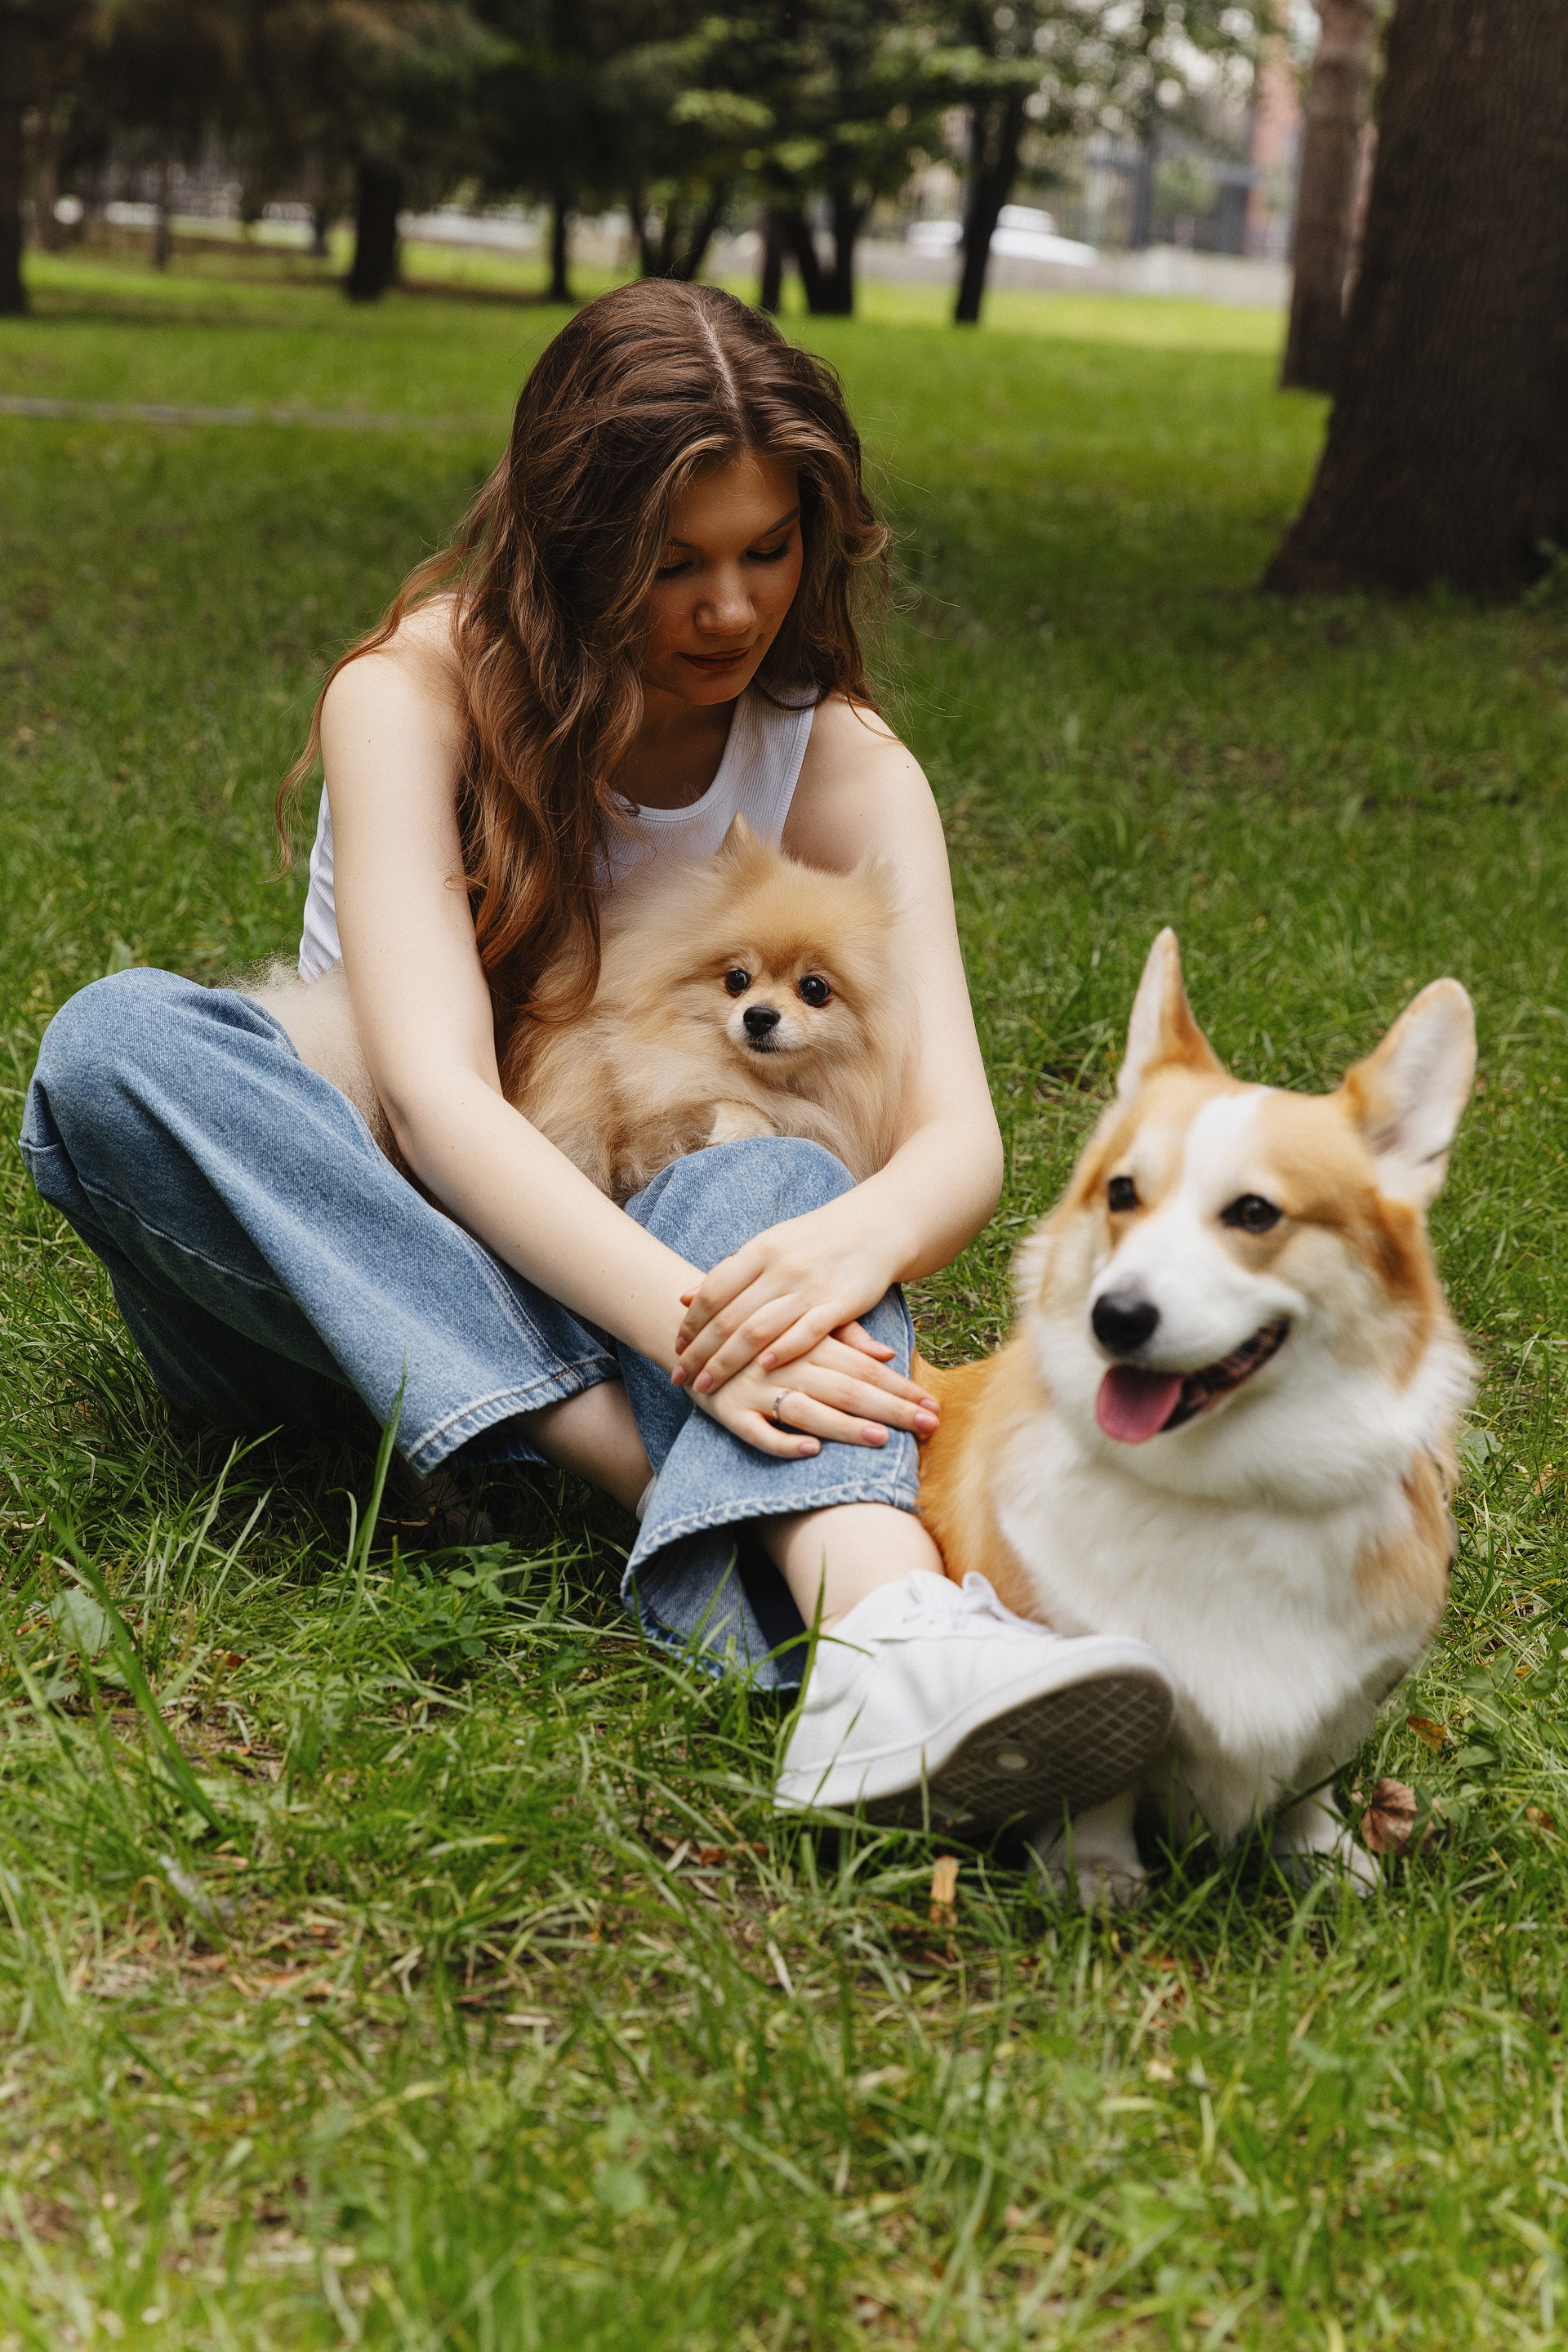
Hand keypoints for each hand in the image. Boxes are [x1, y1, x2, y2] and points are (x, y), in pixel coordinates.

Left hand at [673, 1196, 917, 1397]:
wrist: (876, 1227)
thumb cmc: (816, 1241)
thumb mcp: (769, 1246)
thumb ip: (730, 1273)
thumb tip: (683, 1296)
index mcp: (761, 1249)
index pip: (714, 1291)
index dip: (691, 1323)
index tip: (677, 1349)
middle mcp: (781, 1267)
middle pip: (729, 1317)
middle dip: (700, 1352)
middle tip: (679, 1378)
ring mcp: (810, 1285)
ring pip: (758, 1329)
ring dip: (728, 1362)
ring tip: (707, 1385)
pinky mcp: (840, 1303)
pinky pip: (806, 1332)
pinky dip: (782, 1350)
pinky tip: (761, 1369)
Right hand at [692, 1330, 938, 1458]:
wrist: (690, 1329)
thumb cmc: (762, 1335)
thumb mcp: (802, 1329)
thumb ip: (844, 1338)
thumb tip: (887, 1354)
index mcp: (808, 1343)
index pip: (865, 1368)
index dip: (900, 1387)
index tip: (934, 1406)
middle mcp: (786, 1365)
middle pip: (846, 1388)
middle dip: (890, 1409)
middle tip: (929, 1426)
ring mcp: (756, 1389)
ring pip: (807, 1409)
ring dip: (844, 1426)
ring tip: (881, 1438)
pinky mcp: (729, 1411)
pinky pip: (757, 1432)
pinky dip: (782, 1441)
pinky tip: (810, 1450)